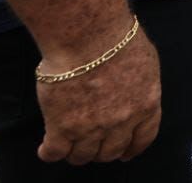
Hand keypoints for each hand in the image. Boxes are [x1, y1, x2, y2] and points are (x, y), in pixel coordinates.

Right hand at [37, 28, 160, 164]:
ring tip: (69, 146)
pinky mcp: (62, 127)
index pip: (143, 138)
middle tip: (92, 145)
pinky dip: (49, 153)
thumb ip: (142, 83)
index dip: (132, 148)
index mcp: (146, 104)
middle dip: (102, 151)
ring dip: (77, 153)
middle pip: (111, 152)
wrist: (88, 36)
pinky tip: (46, 149)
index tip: (126, 154)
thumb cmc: (117, 39)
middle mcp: (122, 121)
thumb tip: (136, 88)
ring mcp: (92, 127)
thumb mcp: (146, 61)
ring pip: (83, 156)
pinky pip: (55, 153)